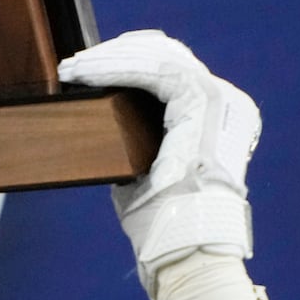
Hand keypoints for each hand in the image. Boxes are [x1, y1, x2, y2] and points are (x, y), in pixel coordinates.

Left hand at [58, 30, 260, 288]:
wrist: (185, 244)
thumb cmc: (164, 220)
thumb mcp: (147, 170)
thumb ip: (137, 140)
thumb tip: (101, 117)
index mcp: (215, 117)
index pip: (172, 71)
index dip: (129, 62)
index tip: (89, 66)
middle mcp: (226, 101)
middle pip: (167, 56)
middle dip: (116, 55)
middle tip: (75, 65)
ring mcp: (219, 98)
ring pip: (158, 58)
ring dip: (109, 60)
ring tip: (73, 69)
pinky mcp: (204, 101)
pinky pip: (154, 71)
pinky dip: (116, 69)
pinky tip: (87, 73)